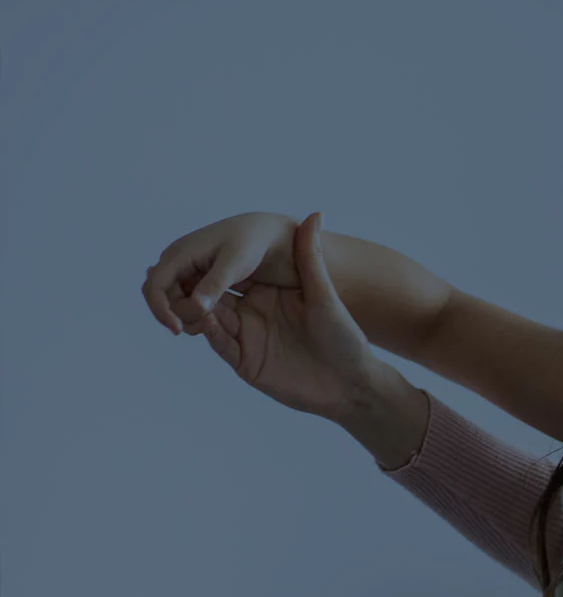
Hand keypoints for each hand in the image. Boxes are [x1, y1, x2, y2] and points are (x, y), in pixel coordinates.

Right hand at [143, 211, 299, 334]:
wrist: (268, 234)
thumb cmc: (252, 242)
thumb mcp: (236, 263)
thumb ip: (215, 284)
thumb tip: (196, 306)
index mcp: (180, 254)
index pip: (154, 287)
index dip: (161, 310)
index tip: (178, 330)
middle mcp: (178, 263)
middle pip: (164, 299)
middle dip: (181, 315)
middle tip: (208, 324)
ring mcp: (188, 271)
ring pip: (176, 303)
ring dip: (190, 316)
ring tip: (214, 322)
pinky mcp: (200, 279)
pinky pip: (191, 301)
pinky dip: (200, 312)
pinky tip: (217, 317)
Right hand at [181, 212, 389, 423]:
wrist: (353, 382)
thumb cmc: (345, 338)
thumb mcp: (325, 295)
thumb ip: (312, 257)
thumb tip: (316, 213)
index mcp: (263, 293)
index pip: (221, 276)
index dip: (203, 267)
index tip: (189, 256)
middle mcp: (250, 313)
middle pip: (204, 296)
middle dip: (185, 287)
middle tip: (175, 278)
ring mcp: (247, 338)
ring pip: (205, 318)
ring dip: (191, 308)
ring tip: (190, 299)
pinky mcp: (246, 362)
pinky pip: (219, 343)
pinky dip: (208, 330)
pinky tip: (204, 319)